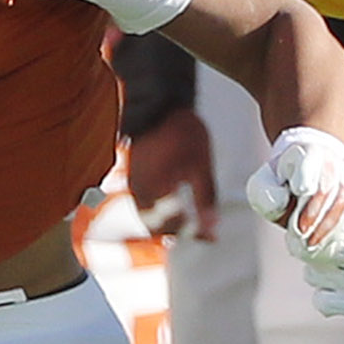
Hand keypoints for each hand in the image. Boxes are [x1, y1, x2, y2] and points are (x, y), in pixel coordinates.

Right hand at [126, 106, 216, 240]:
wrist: (160, 104)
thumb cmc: (181, 132)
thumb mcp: (201, 166)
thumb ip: (205, 198)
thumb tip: (211, 227)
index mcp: (155, 192)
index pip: (171, 227)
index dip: (191, 236)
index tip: (209, 238)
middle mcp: (139, 192)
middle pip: (154, 227)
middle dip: (174, 236)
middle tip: (197, 236)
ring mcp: (133, 184)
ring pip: (146, 216)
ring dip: (164, 225)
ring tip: (187, 225)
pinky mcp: (133, 175)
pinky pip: (142, 202)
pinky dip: (156, 211)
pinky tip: (172, 207)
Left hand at [242, 125, 343, 246]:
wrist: (303, 171)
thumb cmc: (281, 182)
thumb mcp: (264, 184)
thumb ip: (266, 194)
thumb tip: (283, 204)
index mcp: (305, 152)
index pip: (309, 161)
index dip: (306, 175)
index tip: (301, 190)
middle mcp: (329, 160)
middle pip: (327, 185)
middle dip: (314, 210)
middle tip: (301, 231)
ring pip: (342, 199)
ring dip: (326, 224)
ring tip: (311, 242)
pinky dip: (336, 227)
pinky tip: (322, 239)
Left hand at [287, 154, 343, 316]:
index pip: (317, 225)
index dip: (309, 220)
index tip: (312, 215)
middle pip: (311, 252)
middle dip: (310, 242)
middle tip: (316, 235)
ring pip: (313, 276)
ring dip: (317, 266)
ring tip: (332, 258)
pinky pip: (325, 303)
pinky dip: (326, 293)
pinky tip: (337, 281)